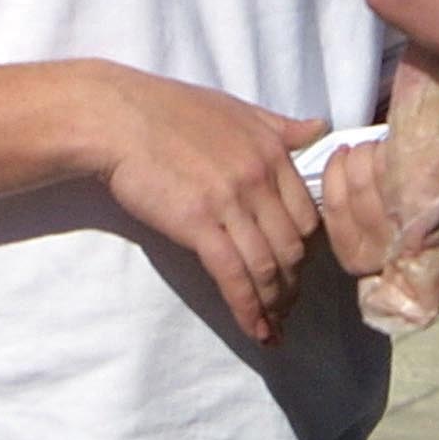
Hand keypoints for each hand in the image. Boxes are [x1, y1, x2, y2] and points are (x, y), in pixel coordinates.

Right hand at [85, 65, 322, 346]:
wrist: (118, 117)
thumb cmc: (170, 109)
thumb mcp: (236, 109)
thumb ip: (281, 127)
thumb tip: (320, 128)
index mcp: (272, 153)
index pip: (308, 217)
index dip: (306, 252)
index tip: (297, 270)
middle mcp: (260, 179)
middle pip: (293, 248)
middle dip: (293, 284)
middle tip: (285, 306)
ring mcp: (230, 202)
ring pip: (267, 267)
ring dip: (274, 304)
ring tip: (272, 326)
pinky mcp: (198, 224)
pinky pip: (234, 276)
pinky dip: (249, 309)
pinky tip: (254, 330)